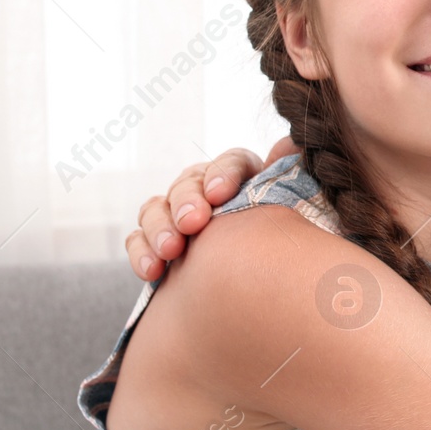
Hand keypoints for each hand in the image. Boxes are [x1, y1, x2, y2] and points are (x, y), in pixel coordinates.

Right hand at [124, 139, 294, 279]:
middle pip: (188, 183)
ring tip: (171, 249)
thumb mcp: (292, 213)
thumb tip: (289, 144)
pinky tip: (151, 270)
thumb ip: (289, 177)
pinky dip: (140, 253)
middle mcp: (204, 190)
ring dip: (160, 227)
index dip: (223, 174)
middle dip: (187, 201)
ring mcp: (175, 216)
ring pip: (156, 209)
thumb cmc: (280, 247)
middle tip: (192, 223)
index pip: (231, 163)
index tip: (220, 194)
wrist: (259, 285)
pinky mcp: (157, 244)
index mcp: (242, 177)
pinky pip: (138, 241)